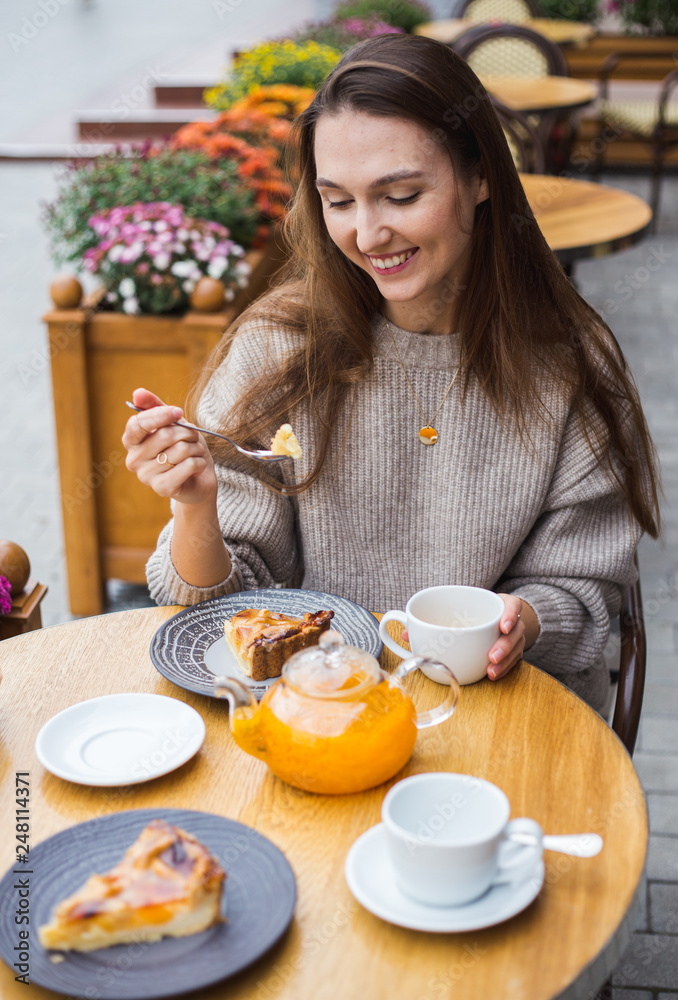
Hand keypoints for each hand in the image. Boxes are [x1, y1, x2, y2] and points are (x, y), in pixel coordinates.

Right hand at [122, 387, 217, 505]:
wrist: (199, 479)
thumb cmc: (183, 448)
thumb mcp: (172, 423)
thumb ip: (155, 406)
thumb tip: (137, 393)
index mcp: (132, 442)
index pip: (137, 423)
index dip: (160, 415)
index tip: (178, 413)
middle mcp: (133, 460)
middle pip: (165, 435)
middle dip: (188, 433)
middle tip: (193, 438)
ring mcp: (146, 476)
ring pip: (180, 449)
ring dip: (196, 448)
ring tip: (194, 454)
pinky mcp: (162, 488)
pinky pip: (188, 465)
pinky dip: (200, 462)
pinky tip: (196, 467)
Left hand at [402, 594, 537, 682]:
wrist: (497, 616)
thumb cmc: (472, 612)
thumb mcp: (458, 608)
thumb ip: (434, 617)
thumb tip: (407, 632)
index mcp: (499, 605)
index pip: (512, 605)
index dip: (509, 615)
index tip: (502, 626)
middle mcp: (510, 621)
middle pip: (515, 632)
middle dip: (504, 645)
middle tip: (491, 656)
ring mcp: (514, 637)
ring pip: (516, 649)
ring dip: (504, 661)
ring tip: (490, 671)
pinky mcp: (513, 651)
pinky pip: (513, 661)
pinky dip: (504, 668)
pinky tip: (493, 675)